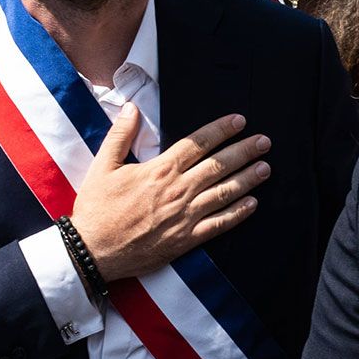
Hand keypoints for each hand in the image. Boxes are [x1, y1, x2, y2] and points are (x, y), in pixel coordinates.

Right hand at [68, 107, 270, 281]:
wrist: (94, 250)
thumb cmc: (96, 209)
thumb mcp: (102, 166)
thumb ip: (120, 135)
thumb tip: (131, 108)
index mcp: (159, 170)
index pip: (198, 143)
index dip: (221, 130)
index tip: (239, 121)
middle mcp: (177, 191)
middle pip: (219, 165)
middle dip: (244, 151)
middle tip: (264, 141)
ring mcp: (185, 216)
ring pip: (224, 193)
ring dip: (247, 179)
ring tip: (265, 167)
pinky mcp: (186, 239)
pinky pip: (218, 224)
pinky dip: (238, 214)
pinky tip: (252, 204)